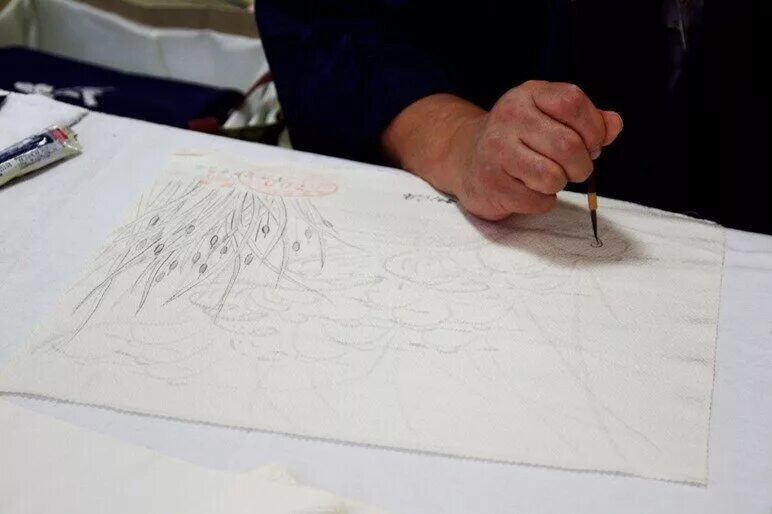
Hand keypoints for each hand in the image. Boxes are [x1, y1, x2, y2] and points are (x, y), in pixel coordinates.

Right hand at [383, 83, 623, 220]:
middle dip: (581, 165)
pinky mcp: (491, 183)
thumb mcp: (549, 117)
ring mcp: (496, 151)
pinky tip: (529, 190)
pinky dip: (542, 201)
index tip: (592, 144)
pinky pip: (537, 200)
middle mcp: (508, 118)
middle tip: (574, 170)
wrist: (465, 157)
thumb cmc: (518, 138)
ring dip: (560, 184)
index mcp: (527, 95)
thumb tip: (614, 126)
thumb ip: (586, 121)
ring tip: (549, 178)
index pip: (572, 102)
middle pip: (567, 145)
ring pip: (552, 176)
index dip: (593, 128)